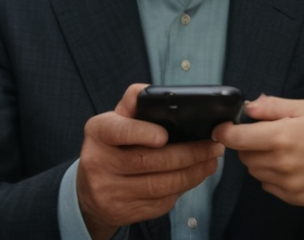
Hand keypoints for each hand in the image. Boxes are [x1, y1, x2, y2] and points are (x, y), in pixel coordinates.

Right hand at [77, 83, 224, 237]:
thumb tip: (153, 90)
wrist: (90, 191)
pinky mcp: (124, 213)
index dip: (142, 133)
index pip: (118, 130)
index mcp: (98, 133)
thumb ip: (133, 104)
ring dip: (192, 173)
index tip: (165, 135)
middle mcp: (99, 163)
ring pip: (159, 185)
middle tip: (212, 146)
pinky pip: (160, 202)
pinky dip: (183, 189)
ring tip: (211, 160)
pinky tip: (195, 177)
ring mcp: (110, 192)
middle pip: (147, 161)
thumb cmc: (111, 146)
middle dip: (187, 154)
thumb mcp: (115, 120)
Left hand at [213, 95, 303, 207]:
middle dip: (248, 144)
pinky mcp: (295, 197)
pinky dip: (272, 176)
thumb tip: (248, 106)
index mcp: (282, 136)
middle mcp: (282, 163)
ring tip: (284, 149)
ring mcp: (288, 183)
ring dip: (260, 160)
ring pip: (255, 171)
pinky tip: (292, 165)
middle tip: (268, 134)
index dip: (224, 132)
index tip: (223, 128)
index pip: (236, 138)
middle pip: (244, 156)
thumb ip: (273, 107)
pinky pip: (268, 186)